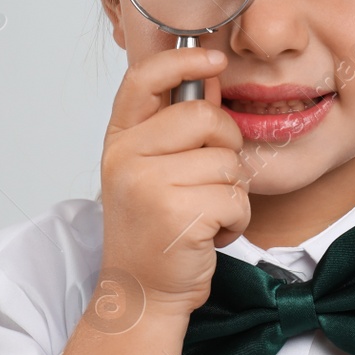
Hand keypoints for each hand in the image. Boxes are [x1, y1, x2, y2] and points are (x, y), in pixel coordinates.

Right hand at [97, 46, 249, 320]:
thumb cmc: (153, 232)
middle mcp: (126, 158)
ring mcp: (147, 185)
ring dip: (232, 193)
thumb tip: (210, 81)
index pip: (144, 78)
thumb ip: (177, 127)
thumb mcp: (152, 171)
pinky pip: (235, 197)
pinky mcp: (175, 215)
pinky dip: (235, 220)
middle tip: (213, 178)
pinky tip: (210, 235)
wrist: (141, 294)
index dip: (182, 61)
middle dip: (226, 145)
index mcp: (119, 140)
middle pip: (204, 116)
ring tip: (204, 215)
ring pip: (226, 162)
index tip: (214, 59)